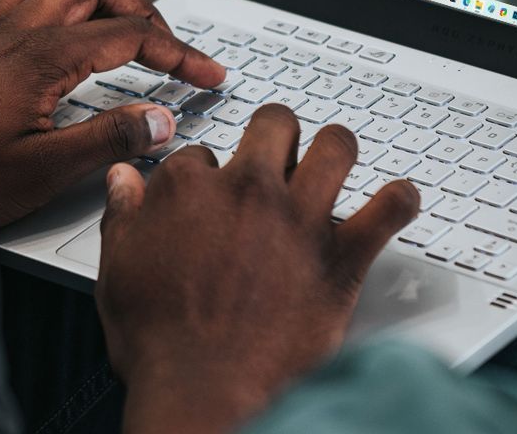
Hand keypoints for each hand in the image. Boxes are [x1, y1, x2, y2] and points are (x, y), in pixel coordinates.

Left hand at [0, 0, 224, 227]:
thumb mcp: (45, 171)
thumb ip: (110, 140)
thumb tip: (160, 120)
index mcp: (43, 55)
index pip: (132, 34)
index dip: (180, 53)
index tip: (207, 75)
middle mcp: (14, 32)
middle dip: (140, 6)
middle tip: (165, 45)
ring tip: (114, 31)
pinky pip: (7, 7)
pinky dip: (42, 14)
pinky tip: (45, 45)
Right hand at [96, 105, 420, 433]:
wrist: (204, 390)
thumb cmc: (161, 341)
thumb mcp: (117, 270)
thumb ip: (123, 216)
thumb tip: (123, 181)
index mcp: (189, 189)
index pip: (202, 154)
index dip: (208, 174)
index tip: (211, 195)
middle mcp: (249, 191)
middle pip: (274, 125)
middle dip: (276, 135)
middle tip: (278, 156)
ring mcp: (300, 219)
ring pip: (336, 146)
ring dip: (337, 151)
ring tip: (334, 161)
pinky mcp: (341, 256)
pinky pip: (388, 209)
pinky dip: (399, 201)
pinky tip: (396, 201)